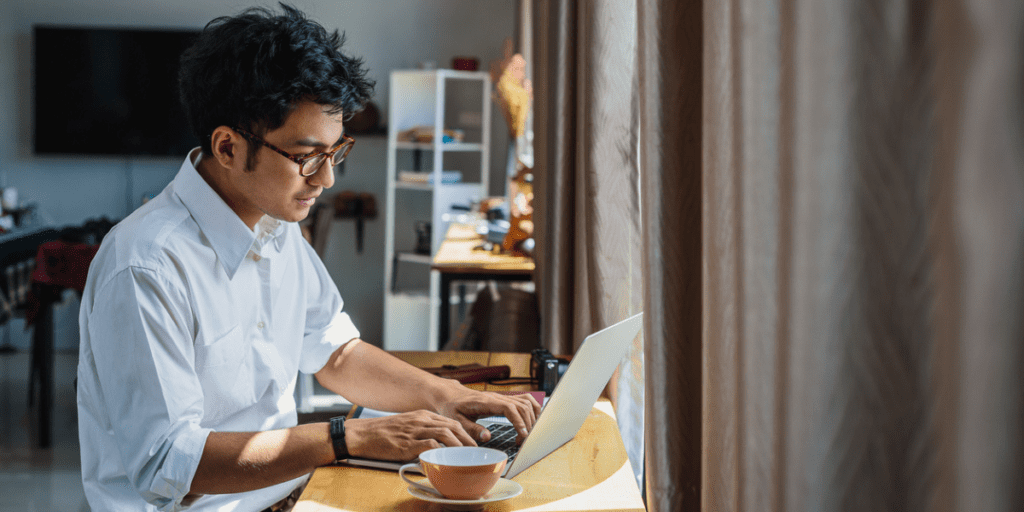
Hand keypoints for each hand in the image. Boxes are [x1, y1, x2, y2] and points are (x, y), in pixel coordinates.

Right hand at [343, 410, 477, 461]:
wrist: (360, 435)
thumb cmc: (381, 433)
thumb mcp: (405, 426)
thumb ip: (421, 432)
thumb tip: (437, 444)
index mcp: (421, 415)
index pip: (450, 421)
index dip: (465, 431)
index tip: (473, 442)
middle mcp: (420, 420)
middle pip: (452, 425)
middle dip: (467, 438)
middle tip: (476, 450)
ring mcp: (414, 431)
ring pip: (445, 433)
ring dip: (459, 445)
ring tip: (467, 455)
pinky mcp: (406, 443)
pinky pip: (429, 445)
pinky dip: (440, 451)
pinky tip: (446, 458)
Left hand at [437, 388, 541, 444]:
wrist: (450, 395)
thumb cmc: (452, 408)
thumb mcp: (457, 420)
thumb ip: (472, 429)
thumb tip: (487, 437)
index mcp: (486, 402)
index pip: (509, 408)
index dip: (519, 421)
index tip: (523, 435)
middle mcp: (497, 397)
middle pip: (522, 406)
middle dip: (527, 424)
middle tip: (523, 441)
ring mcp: (502, 396)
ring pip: (526, 402)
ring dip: (532, 417)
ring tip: (528, 433)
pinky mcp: (504, 399)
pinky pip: (524, 400)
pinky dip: (532, 409)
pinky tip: (531, 421)